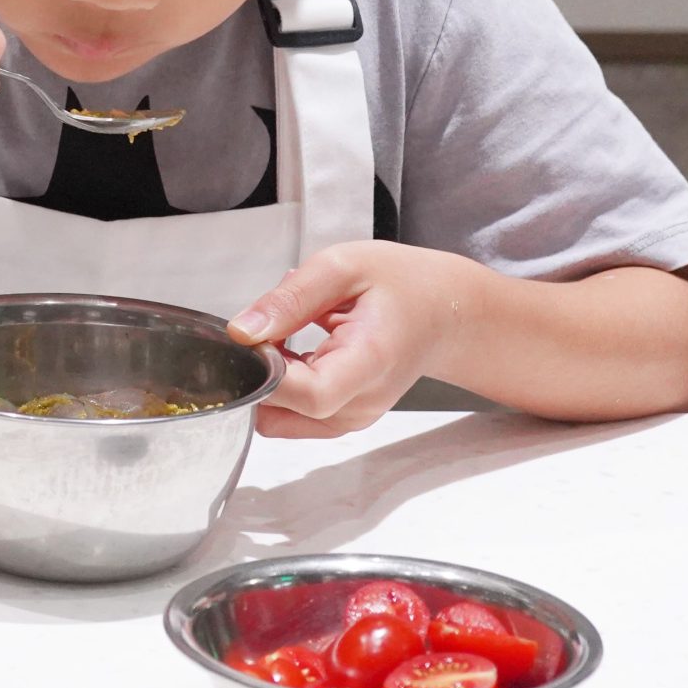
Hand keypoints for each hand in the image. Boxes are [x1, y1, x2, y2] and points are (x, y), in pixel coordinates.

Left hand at [228, 242, 479, 438]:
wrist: (444, 312)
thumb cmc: (402, 285)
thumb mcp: (342, 268)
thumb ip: (289, 300)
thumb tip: (242, 331)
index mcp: (369, 361)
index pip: (307, 395)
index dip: (267, 371)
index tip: (254, 338)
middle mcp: (363, 402)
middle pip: (284, 411)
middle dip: (258, 371)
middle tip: (271, 327)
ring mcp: (353, 417)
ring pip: (278, 418)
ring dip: (267, 380)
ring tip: (290, 337)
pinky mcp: (343, 419)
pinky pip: (290, 416)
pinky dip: (280, 388)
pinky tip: (295, 353)